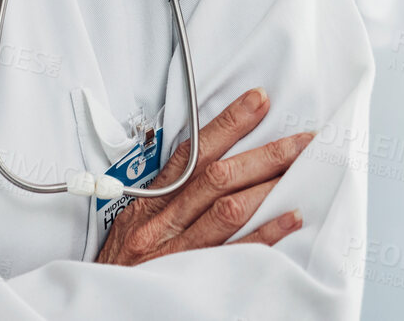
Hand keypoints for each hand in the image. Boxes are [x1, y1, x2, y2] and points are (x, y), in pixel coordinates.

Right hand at [96, 87, 312, 264]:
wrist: (101, 304)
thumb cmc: (119, 265)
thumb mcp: (129, 224)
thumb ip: (161, 199)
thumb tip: (201, 169)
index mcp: (147, 202)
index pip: (191, 153)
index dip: (225, 125)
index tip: (256, 103)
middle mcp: (162, 221)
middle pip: (216, 176)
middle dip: (262, 153)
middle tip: (301, 140)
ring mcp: (178, 248)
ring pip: (228, 208)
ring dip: (269, 185)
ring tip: (302, 169)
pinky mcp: (194, 274)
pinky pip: (237, 251)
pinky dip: (267, 232)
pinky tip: (292, 217)